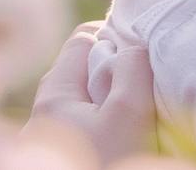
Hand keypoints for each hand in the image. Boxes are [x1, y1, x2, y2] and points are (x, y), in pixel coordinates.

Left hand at [22, 22, 155, 164]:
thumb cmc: (104, 166)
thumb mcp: (127, 114)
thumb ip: (132, 68)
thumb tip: (134, 43)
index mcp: (55, 93)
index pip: (85, 38)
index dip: (117, 40)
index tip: (143, 59)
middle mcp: (49, 111)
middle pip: (88, 69)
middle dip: (119, 72)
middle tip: (146, 90)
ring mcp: (57, 135)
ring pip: (92, 100)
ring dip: (117, 102)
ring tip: (140, 119)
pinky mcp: (69, 154)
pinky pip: (92, 125)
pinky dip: (112, 125)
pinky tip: (128, 140)